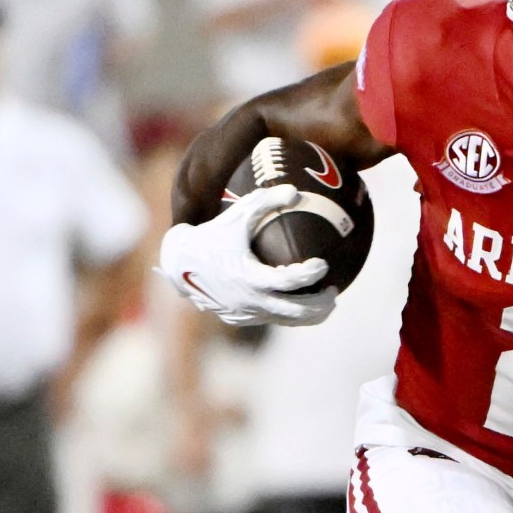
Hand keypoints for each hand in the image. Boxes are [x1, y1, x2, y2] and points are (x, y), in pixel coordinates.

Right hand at [158, 185, 336, 326]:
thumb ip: (265, 201)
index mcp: (248, 277)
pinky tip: (303, 302)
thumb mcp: (236, 215)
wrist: (179, 263)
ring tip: (327, 300)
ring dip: (311, 314)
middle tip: (333, 290)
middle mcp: (249, 300)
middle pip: (296, 311)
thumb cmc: (212, 235)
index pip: (286, 281)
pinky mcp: (242, 319)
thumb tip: (296, 191)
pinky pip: (273, 320)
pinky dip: (292, 314)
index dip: (308, 274)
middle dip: (320, 304)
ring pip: (287, 321)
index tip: (323, 264)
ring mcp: (246, 313)